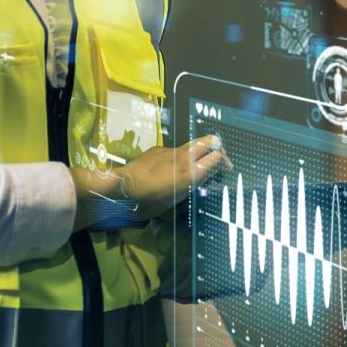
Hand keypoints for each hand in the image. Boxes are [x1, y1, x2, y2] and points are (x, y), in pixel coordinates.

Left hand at [112, 135, 230, 221]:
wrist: (122, 187)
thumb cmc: (147, 202)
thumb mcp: (172, 204)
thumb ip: (188, 193)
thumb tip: (196, 187)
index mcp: (190, 173)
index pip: (217, 157)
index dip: (223, 163)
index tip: (224, 172)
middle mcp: (184, 158)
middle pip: (209, 141)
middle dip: (218, 148)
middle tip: (218, 160)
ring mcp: (171, 150)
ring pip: (192, 145)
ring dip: (198, 153)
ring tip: (194, 167)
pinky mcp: (159, 149)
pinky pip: (175, 150)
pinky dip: (178, 158)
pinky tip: (168, 170)